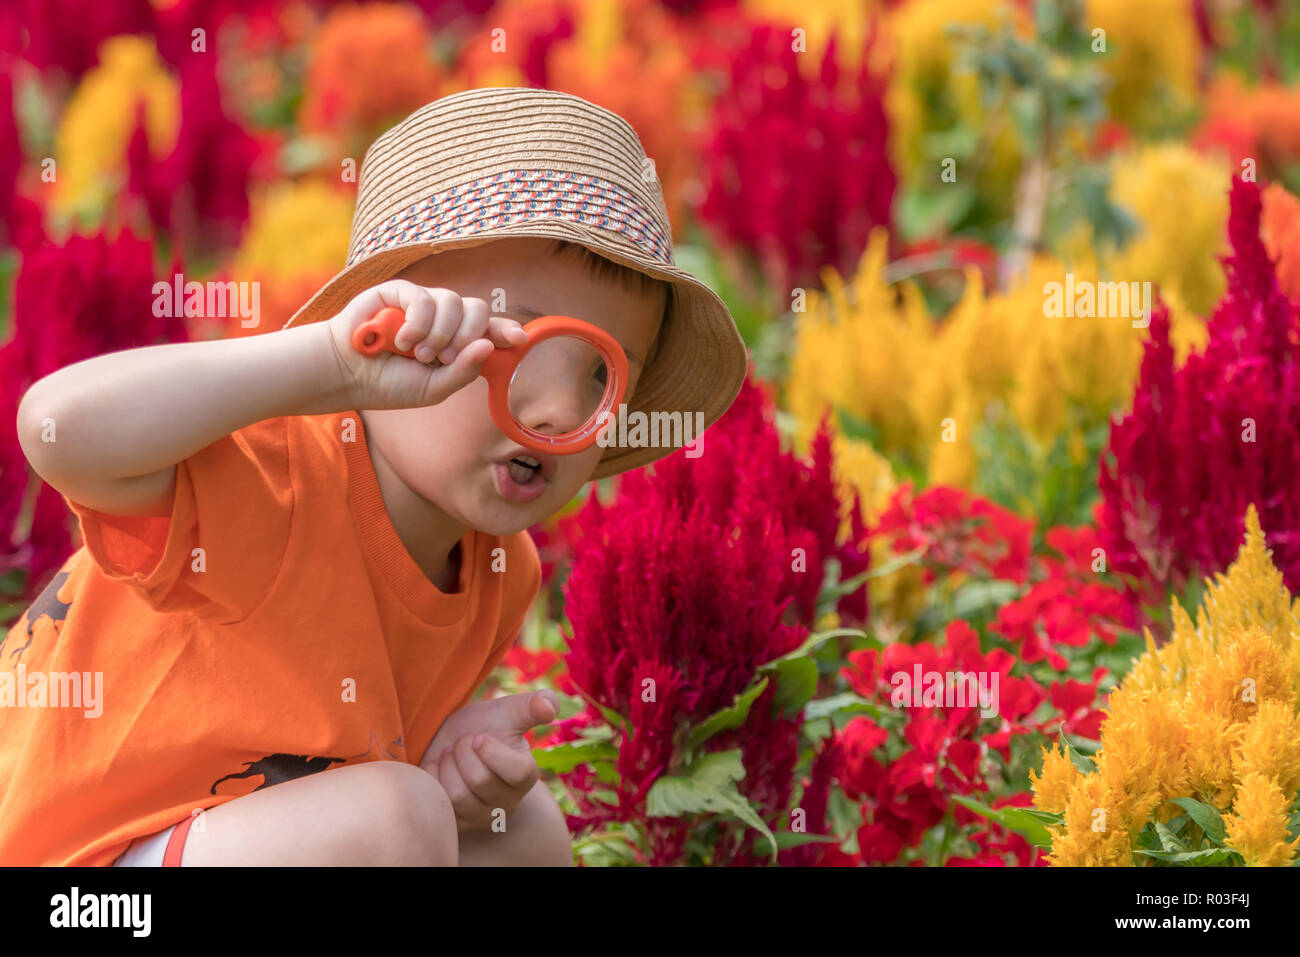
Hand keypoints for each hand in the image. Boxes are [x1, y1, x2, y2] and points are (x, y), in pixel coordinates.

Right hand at [326, 279, 526, 409]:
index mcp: (456, 341)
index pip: (488, 329)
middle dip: (467, 336)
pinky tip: (402, 342)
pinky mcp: (399, 292)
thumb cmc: (390, 384)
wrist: (348, 375)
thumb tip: (489, 346)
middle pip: (477, 310)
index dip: (506, 330)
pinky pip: (424, 297)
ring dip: (440, 334)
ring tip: (419, 355)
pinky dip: (418, 323)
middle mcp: (443, 318)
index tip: (518, 339)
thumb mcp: (434, 389)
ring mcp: (422, 302)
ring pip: (454, 302)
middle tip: (445, 358)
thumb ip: (463, 372)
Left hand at [421, 691, 559, 832]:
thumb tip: (549, 706)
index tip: (478, 737)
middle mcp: (508, 803)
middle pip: (480, 781)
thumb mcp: (507, 711)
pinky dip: (432, 780)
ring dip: (446, 765)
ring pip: (457, 795)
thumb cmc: (485, 725)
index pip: (517, 772)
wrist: (452, 744)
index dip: (491, 751)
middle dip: (463, 751)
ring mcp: (481, 818)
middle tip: (462, 742)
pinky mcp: (457, 826)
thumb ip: (531, 706)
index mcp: (527, 775)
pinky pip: (438, 805)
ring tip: (450, 755)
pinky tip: (439, 771)